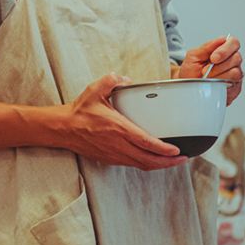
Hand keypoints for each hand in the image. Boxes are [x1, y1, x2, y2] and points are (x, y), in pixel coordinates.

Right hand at [58, 73, 188, 170]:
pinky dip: (146, 164)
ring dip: (159, 165)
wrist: (62, 129)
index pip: (146, 143)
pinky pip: (133, 164)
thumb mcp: (94, 91)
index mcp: (117, 128)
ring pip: (142, 165)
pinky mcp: (110, 159)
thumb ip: (110, 81)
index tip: (177, 150)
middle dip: (169, 162)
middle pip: (148, 160)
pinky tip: (152, 159)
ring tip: (172, 161)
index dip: (164, 150)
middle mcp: (118, 145)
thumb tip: (125, 78)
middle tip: (182, 158)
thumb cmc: (79, 112)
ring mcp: (114, 154)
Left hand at [175, 34, 243, 104]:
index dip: (225, 50)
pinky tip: (213, 83)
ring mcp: (235, 73)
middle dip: (218, 66)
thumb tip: (221, 40)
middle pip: (236, 57)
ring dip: (219, 75)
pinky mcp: (235, 86)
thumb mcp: (193, 56)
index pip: (233, 42)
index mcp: (222, 49)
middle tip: (206, 70)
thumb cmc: (190, 71)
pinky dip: (221, 84)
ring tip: (207, 78)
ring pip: (236, 72)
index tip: (213, 58)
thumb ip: (207, 47)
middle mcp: (231, 60)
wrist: (187, 87)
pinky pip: (234, 84)